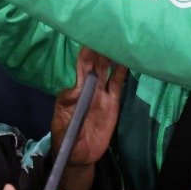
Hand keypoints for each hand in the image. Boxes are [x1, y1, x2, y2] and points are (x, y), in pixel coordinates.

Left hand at [50, 49, 126, 168]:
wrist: (80, 156)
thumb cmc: (66, 140)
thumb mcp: (63, 128)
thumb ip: (68, 110)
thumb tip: (76, 91)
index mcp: (73, 91)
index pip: (80, 67)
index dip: (86, 54)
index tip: (92, 39)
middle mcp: (88, 88)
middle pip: (95, 64)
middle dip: (100, 49)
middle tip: (108, 33)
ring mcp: (101, 94)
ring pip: (106, 71)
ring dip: (111, 57)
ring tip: (119, 41)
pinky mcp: (112, 103)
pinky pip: (117, 84)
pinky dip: (122, 72)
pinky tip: (127, 60)